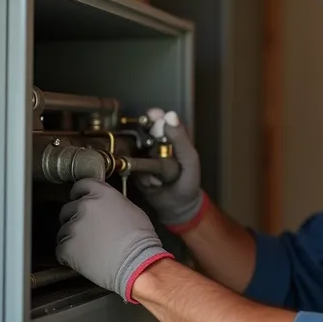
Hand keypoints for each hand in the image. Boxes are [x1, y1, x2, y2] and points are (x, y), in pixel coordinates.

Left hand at [56, 178, 173, 302]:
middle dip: (74, 217)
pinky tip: (81, 259)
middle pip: (68, 208)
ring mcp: (74, 227)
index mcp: (102, 194)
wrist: (136, 262)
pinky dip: (68, 254)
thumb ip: (113, 203)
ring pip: (63, 230)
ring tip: (87, 248)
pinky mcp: (67, 247)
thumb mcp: (132, 210)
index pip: (81, 185)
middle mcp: (85, 206)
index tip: (79, 199)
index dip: (79, 193)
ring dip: (71, 237)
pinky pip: (61, 249)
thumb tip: (106, 208)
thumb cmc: (140, 239)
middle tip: (85, 229)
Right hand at [135, 109, 207, 232]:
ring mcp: (143, 156)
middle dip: (145, 139)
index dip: (154, 116)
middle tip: (150, 147)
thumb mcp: (189, 158)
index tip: (151, 115)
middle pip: (143, 131)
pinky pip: (132, 167)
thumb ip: (180, 138)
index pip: (160, 120)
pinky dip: (144, 176)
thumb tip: (170, 115)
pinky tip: (155, 184)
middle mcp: (155, 143)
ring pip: (135, 150)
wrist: (178, 206)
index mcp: (171, 136)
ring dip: (146, 163)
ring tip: (159, 176)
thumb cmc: (188, 180)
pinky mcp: (134, 170)